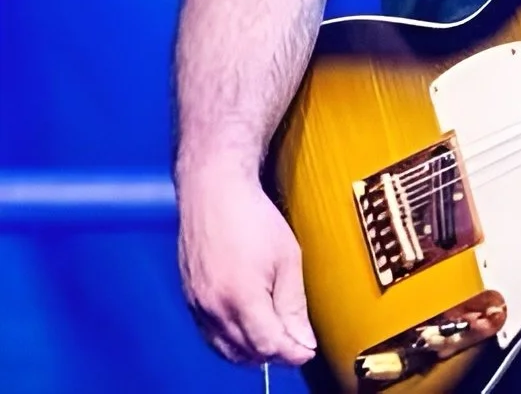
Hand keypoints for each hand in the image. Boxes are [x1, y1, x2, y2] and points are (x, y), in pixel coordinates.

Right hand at [177, 163, 316, 366]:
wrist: (213, 191)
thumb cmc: (251, 217)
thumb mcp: (287, 257)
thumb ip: (293, 304)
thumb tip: (303, 341)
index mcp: (241, 299)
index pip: (269, 345)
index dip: (292, 353)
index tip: (307, 350)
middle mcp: (214, 309)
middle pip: (247, 353)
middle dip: (274, 353)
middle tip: (295, 342)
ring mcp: (198, 306)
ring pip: (226, 349)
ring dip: (251, 351)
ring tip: (274, 336)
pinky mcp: (190, 300)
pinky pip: (210, 335)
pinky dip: (230, 340)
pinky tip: (247, 328)